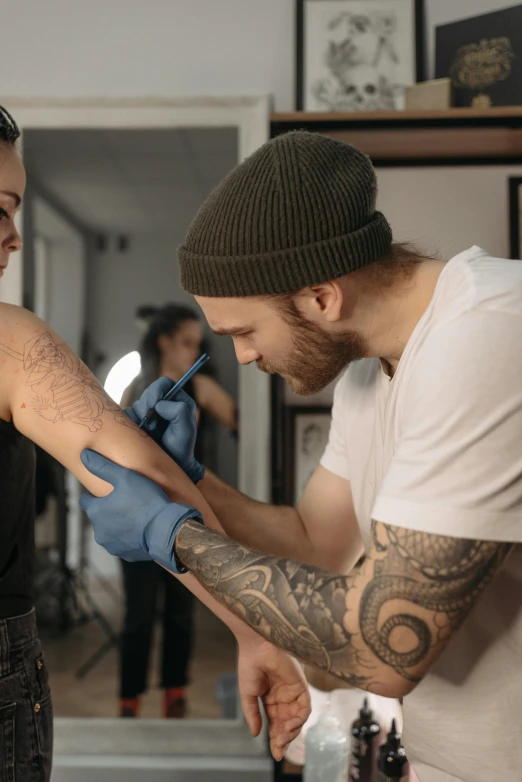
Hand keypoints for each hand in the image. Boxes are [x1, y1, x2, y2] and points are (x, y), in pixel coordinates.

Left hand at [79, 450, 201, 572]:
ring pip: (111, 530)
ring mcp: (113, 545)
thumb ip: (102, 466)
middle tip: (128, 501)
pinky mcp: (126, 554)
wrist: (167, 529)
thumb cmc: (146, 501)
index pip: (86, 501)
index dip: (97, 495)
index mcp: (95, 512)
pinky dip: (130, 536)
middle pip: (99, 517)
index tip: (111, 491)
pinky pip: (125, 543)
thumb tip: (84, 455)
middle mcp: (99, 531)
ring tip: (136, 515)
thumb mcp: (124, 476)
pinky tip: (143, 528)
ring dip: (119, 524)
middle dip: (110, 509)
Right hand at [125, 377, 204, 483]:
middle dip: (147, 405)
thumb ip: (179, 412)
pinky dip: (131, 423)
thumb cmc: (180, 450)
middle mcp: (163, 405)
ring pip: (137, 404)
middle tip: (149, 423)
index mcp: (177, 402)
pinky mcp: (136, 422)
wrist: (167, 467)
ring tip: (149, 432)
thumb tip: (160, 404)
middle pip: (149, 392)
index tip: (153, 403)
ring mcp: (149, 413)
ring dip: (140, 417)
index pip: (165, 384)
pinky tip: (140, 434)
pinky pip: (127, 415)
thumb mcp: (186, 431)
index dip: (157, 390)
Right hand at [238, 638, 310, 760]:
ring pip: (297, 719)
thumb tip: (256, 734)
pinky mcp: (301, 685)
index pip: (276, 724)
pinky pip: (304, 707)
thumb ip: (253, 714)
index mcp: (271, 699)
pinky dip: (299, 719)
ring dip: (291, 731)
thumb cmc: (250, 665)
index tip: (276, 754)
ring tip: (282, 739)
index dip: (276, 739)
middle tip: (278, 751)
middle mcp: (284, 697)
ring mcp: (293, 692)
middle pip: (287, 724)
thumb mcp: (248, 695)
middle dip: (284, 739)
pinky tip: (290, 726)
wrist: (257, 645)